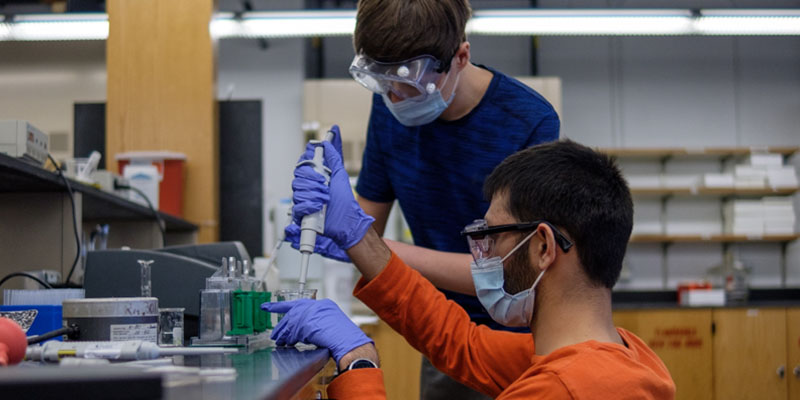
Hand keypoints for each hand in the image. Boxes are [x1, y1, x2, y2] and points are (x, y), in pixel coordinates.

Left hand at [261, 299, 372, 363]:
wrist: (349, 342)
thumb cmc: (343, 337)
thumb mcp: (330, 324)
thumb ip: (316, 323)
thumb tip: (302, 331)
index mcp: (323, 305)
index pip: (298, 304)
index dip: (280, 306)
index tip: (267, 307)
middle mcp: (316, 306)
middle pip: (292, 314)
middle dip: (282, 326)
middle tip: (275, 334)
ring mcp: (312, 314)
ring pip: (291, 323)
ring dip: (284, 334)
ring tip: (280, 341)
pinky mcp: (307, 324)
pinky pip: (293, 332)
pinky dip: (289, 339)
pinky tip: (288, 343)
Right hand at [285, 125, 373, 256]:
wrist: (346, 222)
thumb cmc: (344, 201)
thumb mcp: (340, 175)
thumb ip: (333, 158)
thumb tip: (328, 142)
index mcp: (315, 178)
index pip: (302, 165)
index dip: (308, 166)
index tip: (319, 171)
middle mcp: (308, 188)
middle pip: (298, 178)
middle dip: (313, 182)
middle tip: (325, 187)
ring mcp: (304, 200)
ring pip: (297, 191)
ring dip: (314, 195)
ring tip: (325, 200)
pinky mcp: (302, 214)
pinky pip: (297, 207)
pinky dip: (309, 207)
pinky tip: (318, 208)